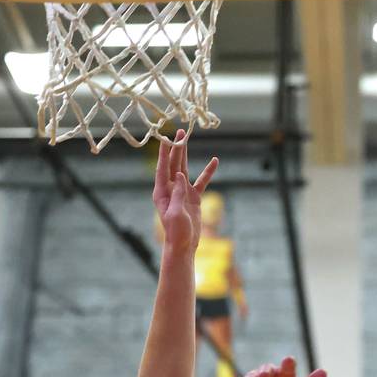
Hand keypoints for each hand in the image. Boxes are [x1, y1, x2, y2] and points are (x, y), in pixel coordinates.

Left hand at [153, 129, 218, 254]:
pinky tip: (214, 161)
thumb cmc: (176, 232)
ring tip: (188, 137)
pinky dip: (208, 172)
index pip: (162, 167)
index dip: (163, 152)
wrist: (184, 245)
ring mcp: (182, 191)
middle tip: (180, 131)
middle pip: (173, 163)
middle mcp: (170, 188)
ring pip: (184, 167)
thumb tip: (180, 174)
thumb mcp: (175, 213)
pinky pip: (201, 181)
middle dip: (176, 147)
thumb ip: (177, 193)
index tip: (164, 137)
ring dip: (186, 153)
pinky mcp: (193, 197)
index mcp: (162, 191)